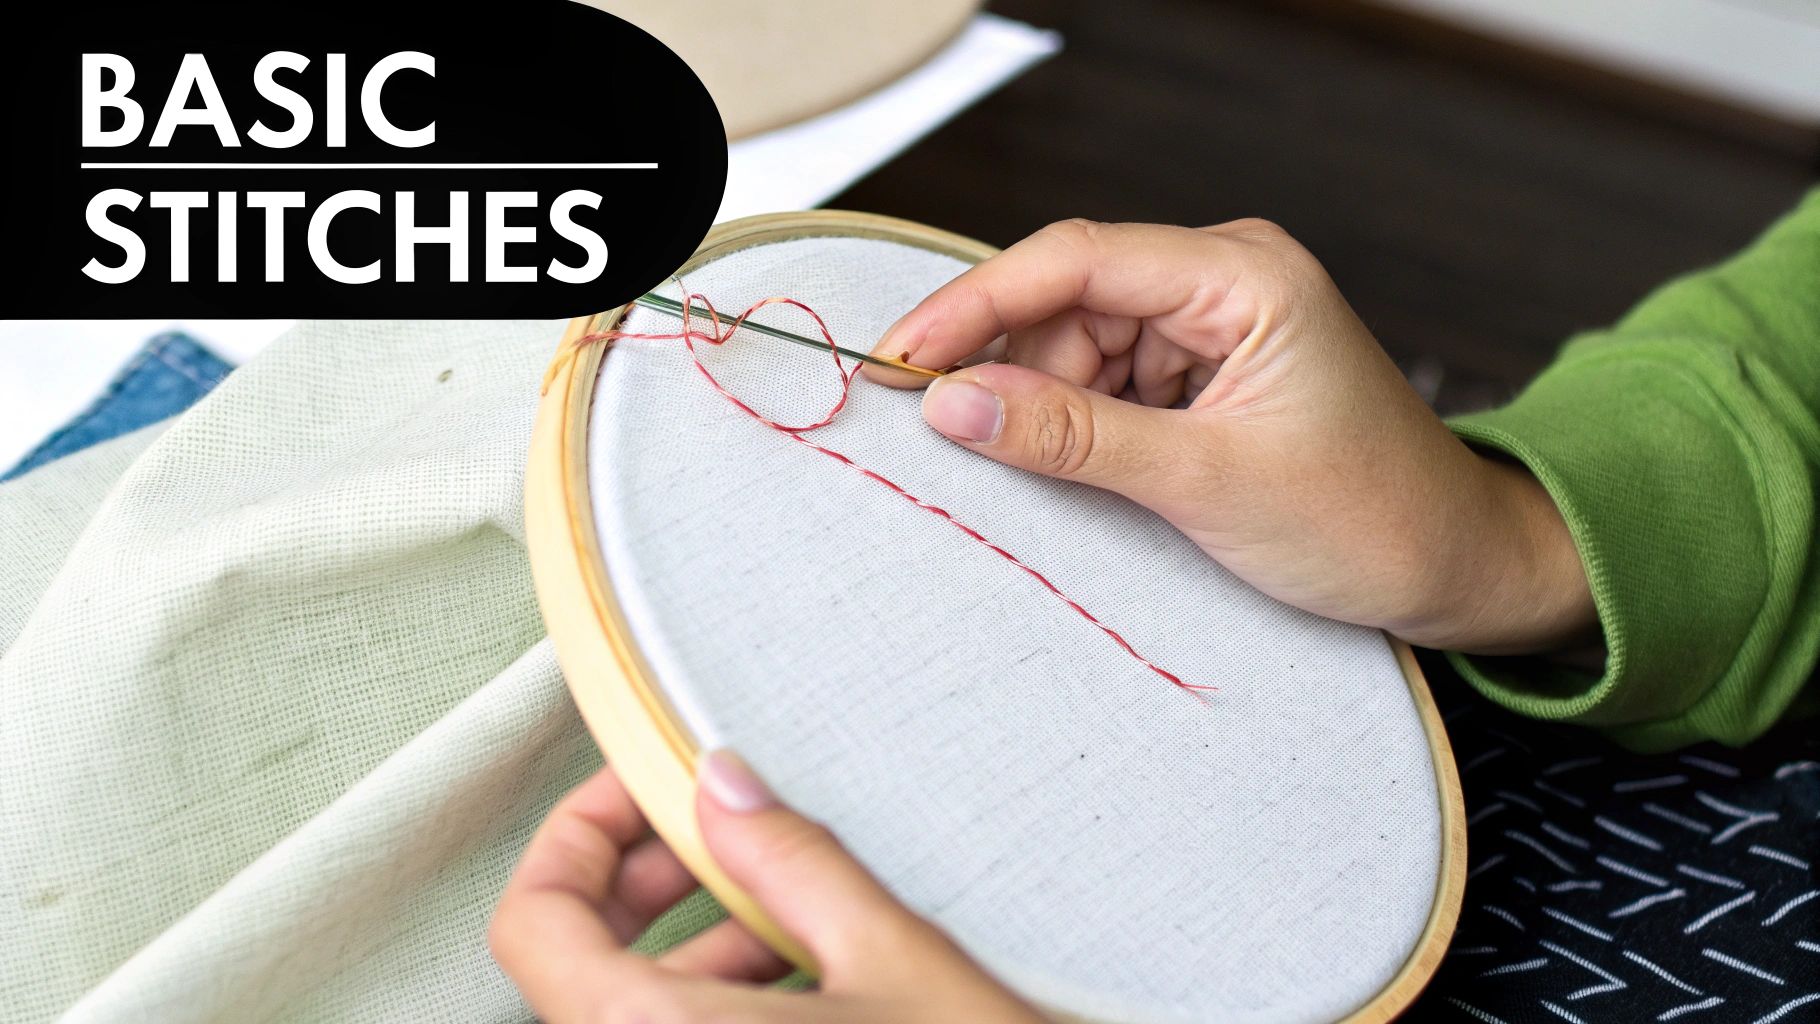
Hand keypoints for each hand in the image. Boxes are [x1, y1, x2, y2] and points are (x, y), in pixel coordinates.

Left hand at [490, 753, 1042, 1023]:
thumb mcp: (893, 959)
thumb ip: (791, 860)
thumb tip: (724, 787)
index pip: (533, 924)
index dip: (575, 837)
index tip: (639, 793)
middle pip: (577, 968)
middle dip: (646, 886)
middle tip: (715, 836)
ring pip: (633, 1016)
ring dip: (692, 951)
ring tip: (786, 908)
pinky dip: (717, 1009)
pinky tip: (805, 979)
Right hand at [870, 219, 1594, 654]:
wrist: (1454, 570)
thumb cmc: (1368, 520)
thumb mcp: (1205, 483)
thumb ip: (1072, 438)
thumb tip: (951, 403)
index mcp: (1244, 275)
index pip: (1077, 257)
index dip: (975, 305)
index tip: (898, 360)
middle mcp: (1224, 279)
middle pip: (1068, 301)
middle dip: (1010, 370)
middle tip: (952, 439)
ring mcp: (1214, 324)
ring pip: (1078, 345)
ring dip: (1046, 407)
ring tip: (1050, 477)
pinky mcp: (1205, 371)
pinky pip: (1107, 381)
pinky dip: (1076, 424)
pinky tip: (1073, 469)